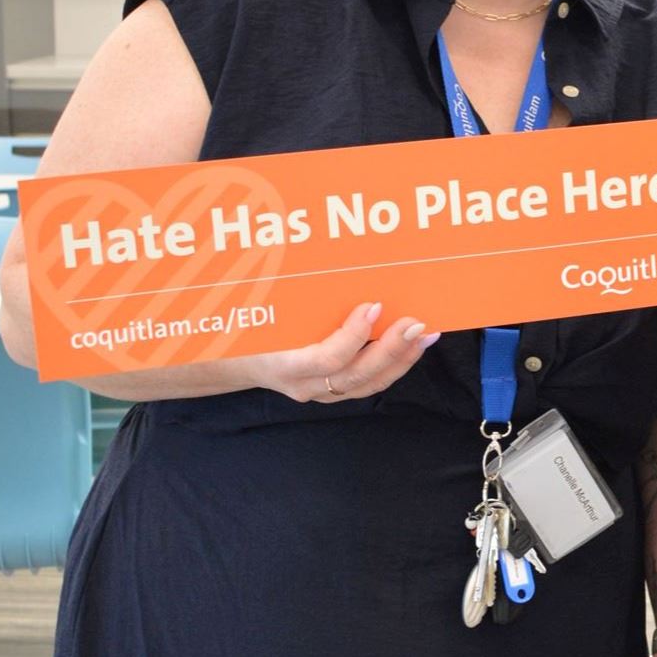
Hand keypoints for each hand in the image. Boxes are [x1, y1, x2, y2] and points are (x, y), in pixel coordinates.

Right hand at [243, 301, 440, 402]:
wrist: (232, 360)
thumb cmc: (245, 328)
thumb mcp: (260, 308)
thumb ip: (290, 297)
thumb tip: (327, 264)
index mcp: (282, 363)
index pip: (325, 358)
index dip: (353, 336)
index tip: (373, 307)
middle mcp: (303, 385)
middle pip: (356, 374)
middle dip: (391, 349)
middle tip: (416, 323)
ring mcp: (319, 392)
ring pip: (368, 383)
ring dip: (401, 359)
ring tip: (424, 334)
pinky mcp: (331, 392)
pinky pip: (368, 383)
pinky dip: (394, 364)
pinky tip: (411, 345)